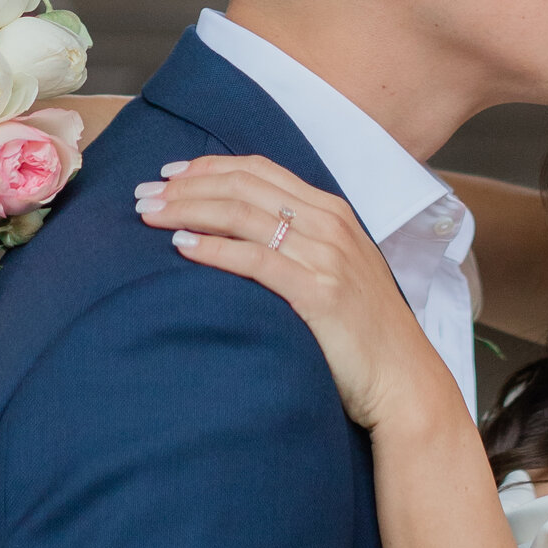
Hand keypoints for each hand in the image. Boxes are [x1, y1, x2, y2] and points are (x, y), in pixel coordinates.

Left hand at [135, 157, 439, 433]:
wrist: (404, 380)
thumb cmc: (364, 332)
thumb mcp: (337, 270)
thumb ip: (301, 243)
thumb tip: (244, 232)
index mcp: (333, 211)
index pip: (260, 171)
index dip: (210, 167)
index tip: (169, 173)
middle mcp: (330, 224)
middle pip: (244, 186)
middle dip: (187, 185)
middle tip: (143, 194)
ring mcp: (327, 256)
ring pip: (244, 215)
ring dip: (188, 209)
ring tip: (149, 215)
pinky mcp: (319, 292)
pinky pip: (255, 260)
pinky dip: (214, 248)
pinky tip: (182, 246)